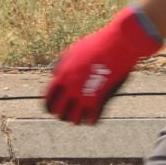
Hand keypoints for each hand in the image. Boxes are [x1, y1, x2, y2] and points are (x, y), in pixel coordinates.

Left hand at [44, 6, 163, 124]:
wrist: (117, 44)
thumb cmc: (95, 45)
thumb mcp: (71, 54)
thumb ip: (62, 67)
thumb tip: (56, 77)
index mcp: (61, 76)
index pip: (48, 99)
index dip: (48, 106)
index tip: (52, 109)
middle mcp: (71, 87)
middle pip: (59, 111)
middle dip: (60, 115)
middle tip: (64, 116)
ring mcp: (86, 93)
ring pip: (75, 118)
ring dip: (75, 120)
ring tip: (77, 120)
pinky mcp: (102, 97)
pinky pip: (93, 116)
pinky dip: (92, 120)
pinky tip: (92, 120)